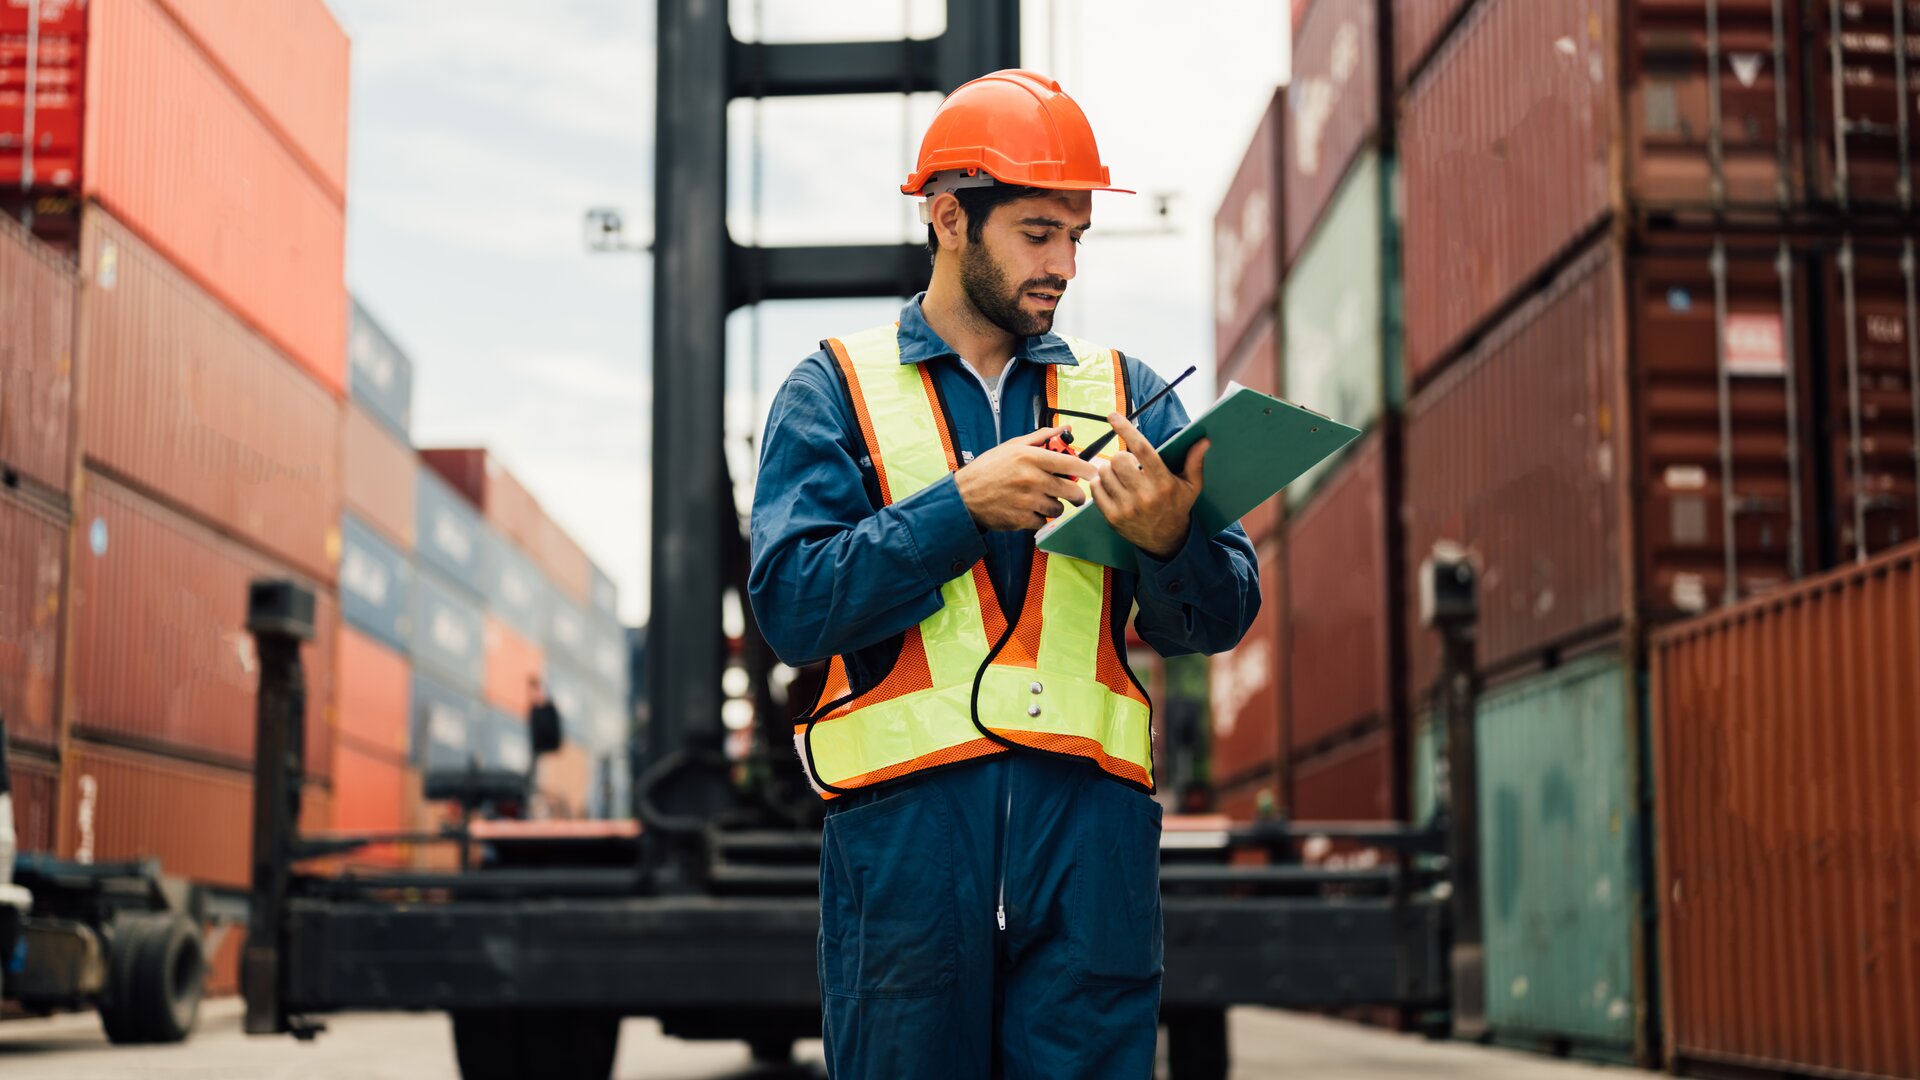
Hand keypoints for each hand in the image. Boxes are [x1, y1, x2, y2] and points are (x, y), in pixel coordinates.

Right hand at [954, 426, 1099, 531]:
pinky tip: (1027, 510)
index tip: (1094, 473)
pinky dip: (1039, 518)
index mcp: (1031, 457)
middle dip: (1076, 494)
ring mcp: (1028, 501)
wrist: (964, 496)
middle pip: (1072, 490)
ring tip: (1041, 500)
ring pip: (1058, 508)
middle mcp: (1032, 478)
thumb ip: (1041, 437)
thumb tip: (1064, 428)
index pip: (1072, 464)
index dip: (1088, 470)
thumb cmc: (988, 469)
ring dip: (1054, 506)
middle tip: (1073, 494)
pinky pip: (1043, 521)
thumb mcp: (1012, 446)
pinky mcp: (1022, 519)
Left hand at [1089, 413, 1208, 560]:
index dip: (1126, 429)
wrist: (1166, 541)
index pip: (1142, 449)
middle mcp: (1144, 495)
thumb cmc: (1177, 508)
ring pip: (1105, 472)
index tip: (1114, 416)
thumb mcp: (1191, 486)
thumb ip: (1195, 462)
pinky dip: (1100, 483)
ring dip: (1110, 470)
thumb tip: (1203, 441)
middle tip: (1129, 464)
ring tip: (1122, 477)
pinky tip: (1112, 487)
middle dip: (1122, 456)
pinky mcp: (1113, 517)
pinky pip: (1096, 489)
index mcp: (1163, 483)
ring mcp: (1127, 507)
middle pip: (1119, 459)